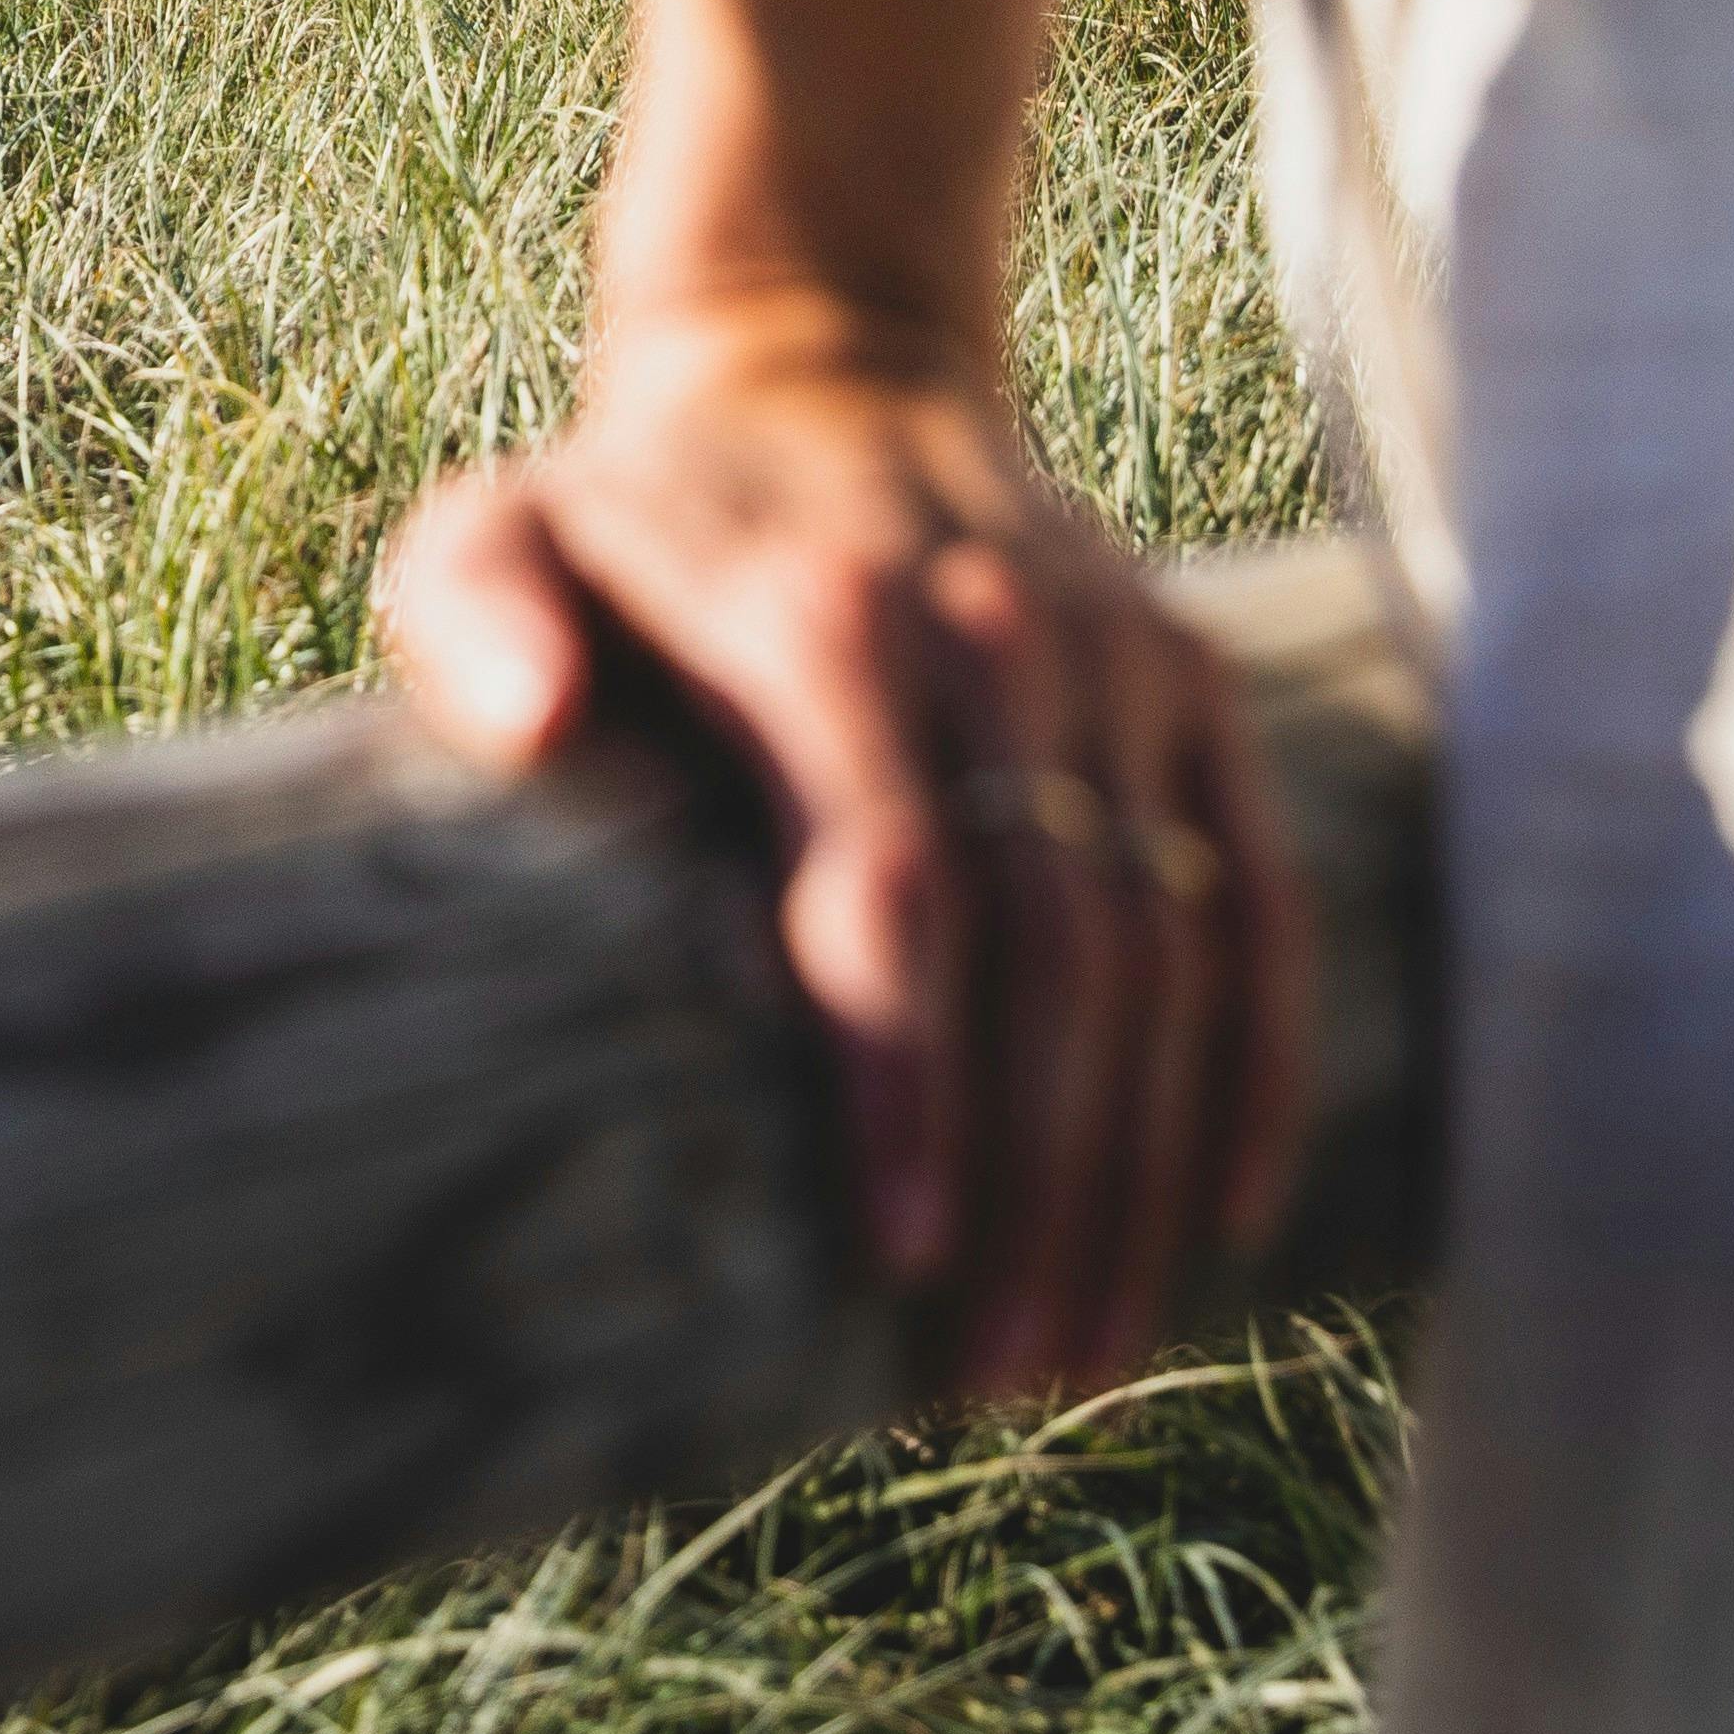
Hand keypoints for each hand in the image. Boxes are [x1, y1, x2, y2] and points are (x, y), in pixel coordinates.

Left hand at [369, 308, 1308, 1397]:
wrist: (822, 359)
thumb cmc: (623, 508)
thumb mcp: (494, 524)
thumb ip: (475, 615)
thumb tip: (535, 727)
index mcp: (821, 620)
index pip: (893, 878)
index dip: (910, 1072)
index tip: (901, 1249)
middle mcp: (996, 634)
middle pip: (1059, 945)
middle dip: (1043, 1177)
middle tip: (998, 1374)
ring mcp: (1118, 659)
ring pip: (1176, 943)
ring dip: (1146, 1163)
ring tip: (1088, 1349)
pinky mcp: (1196, 683)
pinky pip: (1259, 894)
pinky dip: (1257, 1062)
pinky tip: (1222, 1218)